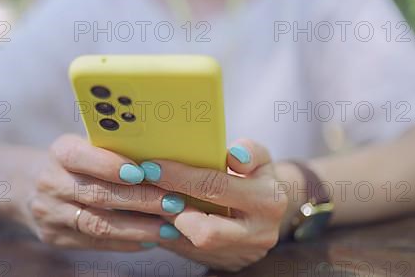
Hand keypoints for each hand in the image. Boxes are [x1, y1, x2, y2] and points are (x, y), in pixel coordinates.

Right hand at [21, 134, 184, 250]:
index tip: (145, 172)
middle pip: (98, 195)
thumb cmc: (76, 162)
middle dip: (140, 200)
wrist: (29, 186)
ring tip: (169, 228)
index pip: (82, 157)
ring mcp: (50, 213)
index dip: (112, 165)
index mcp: (60, 152)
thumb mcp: (85, 145)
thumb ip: (114, 149)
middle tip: (174, 203)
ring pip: (98, 224)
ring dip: (138, 228)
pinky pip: (95, 243)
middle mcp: (50, 182)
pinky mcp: (55, 237)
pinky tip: (151, 240)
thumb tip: (163, 158)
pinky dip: (126, 242)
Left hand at [146, 139, 288, 270]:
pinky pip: (188, 252)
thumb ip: (248, 151)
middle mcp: (259, 233)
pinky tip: (155, 213)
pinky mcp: (225, 263)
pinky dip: (167, 232)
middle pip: (203, 230)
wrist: (269, 211)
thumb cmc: (257, 176)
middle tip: (145, 187)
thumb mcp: (260, 157)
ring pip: (191, 244)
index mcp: (267, 201)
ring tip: (146, 197)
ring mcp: (242, 253)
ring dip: (165, 222)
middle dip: (169, 208)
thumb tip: (232, 155)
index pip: (216, 188)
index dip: (180, 177)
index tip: (152, 166)